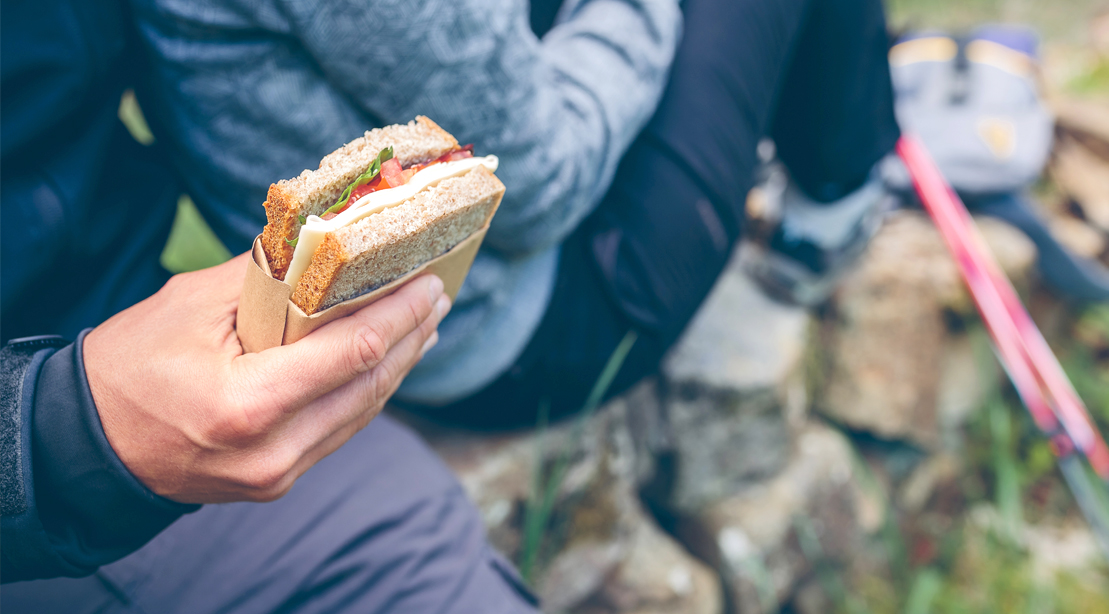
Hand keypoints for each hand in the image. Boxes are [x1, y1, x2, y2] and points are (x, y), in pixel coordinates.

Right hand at [84, 253, 448, 503]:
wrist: (89, 444)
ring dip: (398, 366)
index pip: (353, 353)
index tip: (431, 282)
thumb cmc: (131, 365)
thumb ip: (267, 277)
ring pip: (362, 413)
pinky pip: (340, 430)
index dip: (400, 315)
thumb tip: (327, 244)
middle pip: (370, 386)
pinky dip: (367, 392)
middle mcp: (272, 451)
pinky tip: (386, 363)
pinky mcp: (278, 481)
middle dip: (411, 336)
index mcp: (248, 405)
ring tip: (425, 324)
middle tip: (438, 295)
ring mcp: (277, 475)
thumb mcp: (193, 305)